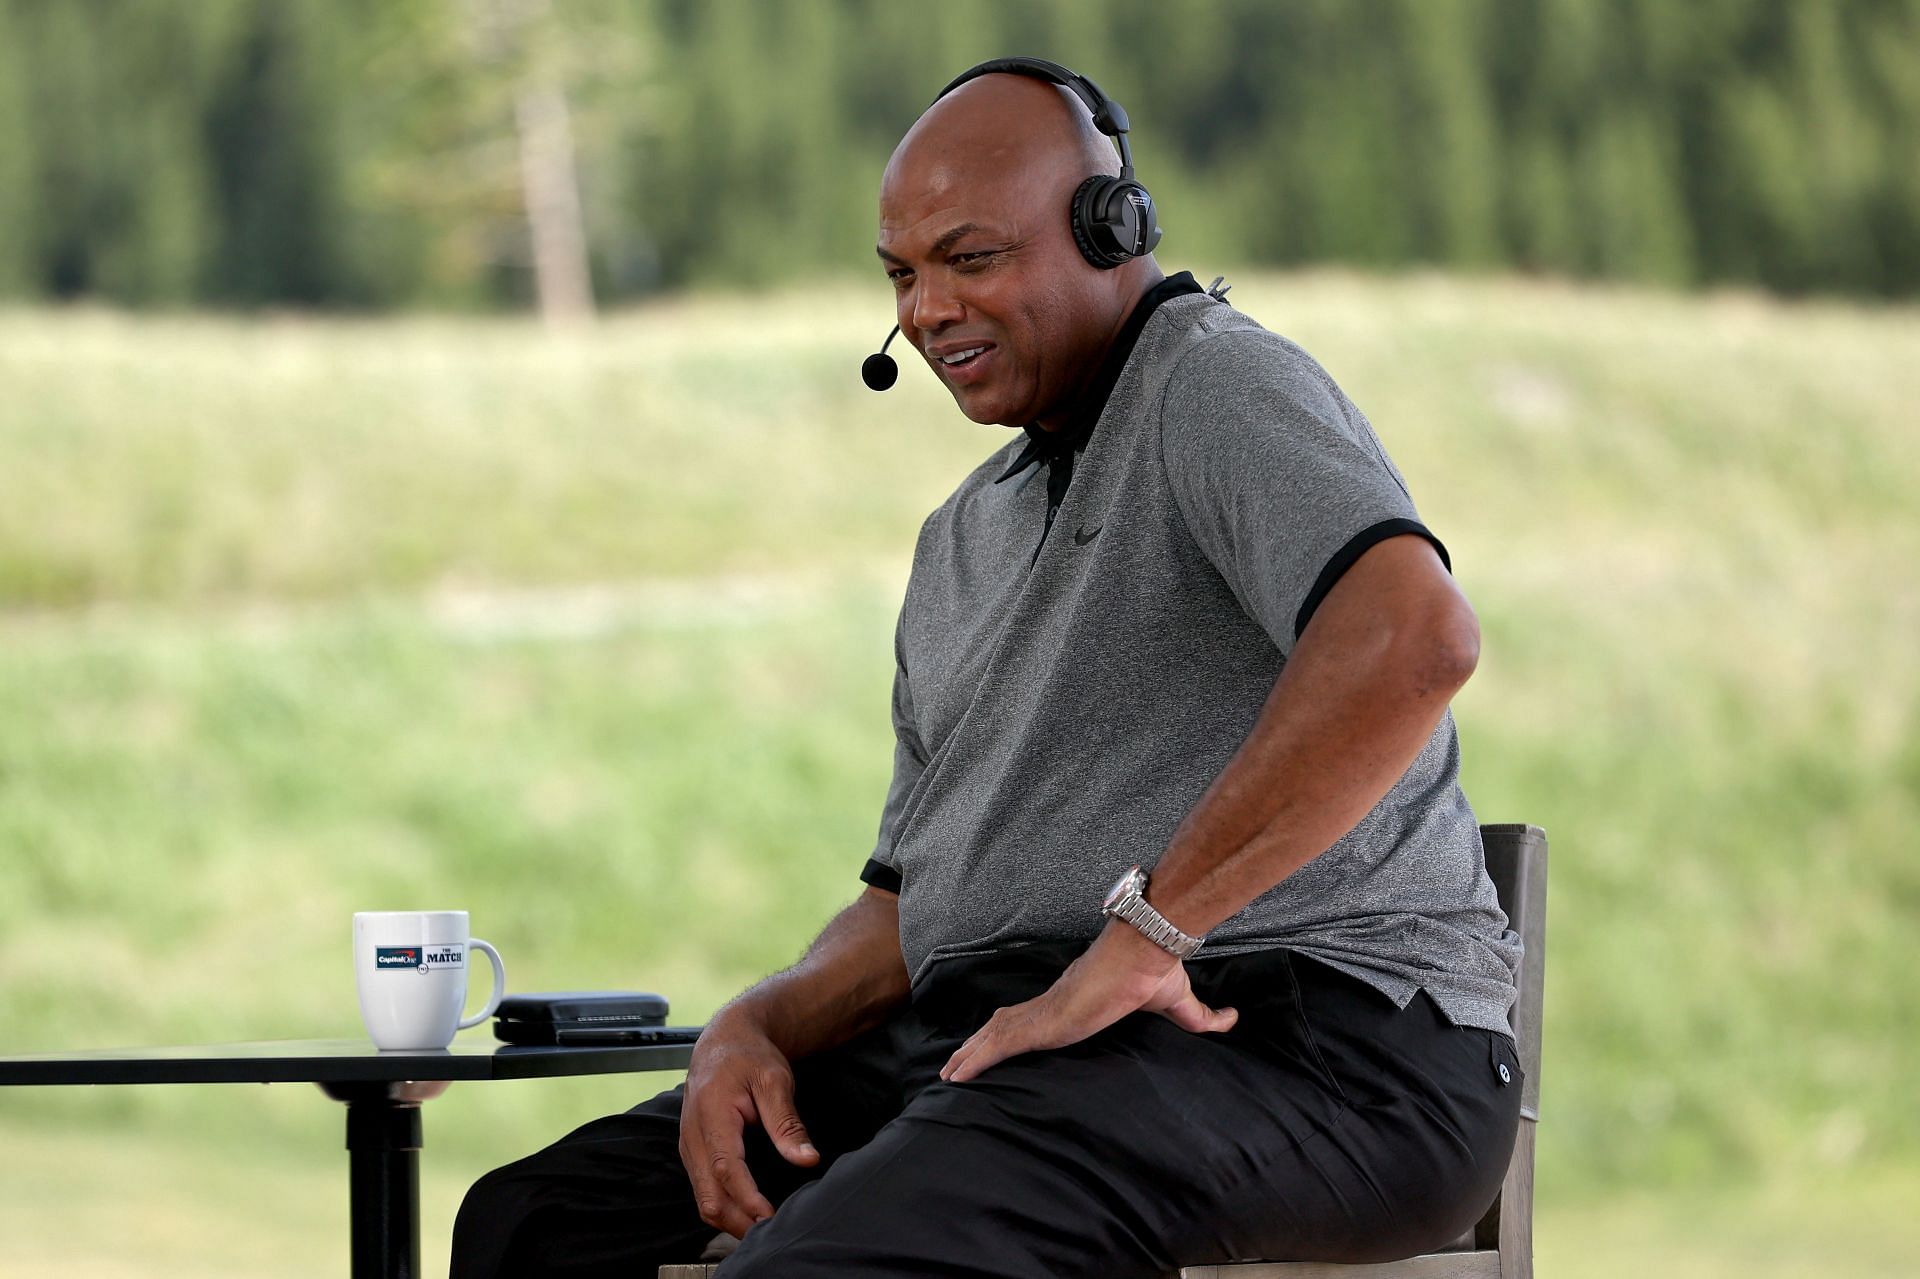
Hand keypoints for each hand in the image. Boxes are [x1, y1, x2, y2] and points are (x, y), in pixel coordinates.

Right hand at [678, 1011, 820, 1239]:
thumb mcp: (775, 1080)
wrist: (724, 1041)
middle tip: (772, 1235)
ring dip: (730, 1220)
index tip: (770, 1217)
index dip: (747, 1199)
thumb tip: (807, 1159)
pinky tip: (747, 1213)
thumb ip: (787, 1123)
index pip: (727, 1168)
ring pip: (703, 1198)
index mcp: (712, 1115)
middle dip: (738, 1222)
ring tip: (763, 1231)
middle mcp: (693, 1135)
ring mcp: (689, 1146)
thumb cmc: (749, 1056)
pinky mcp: (693, 1151)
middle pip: (708, 1195)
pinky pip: (702, 1189)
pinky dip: (723, 1206)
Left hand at [938, 921, 1237, 1083]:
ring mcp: (1046, 1010)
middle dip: (983, 1044)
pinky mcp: (1044, 1020)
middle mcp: (1055, 1002)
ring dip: (971, 1053)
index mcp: (1078, 1000)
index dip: (1019, 1030)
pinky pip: (1000, 1042)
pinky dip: (976, 1056)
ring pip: (996, 1034)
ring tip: (950, 1074)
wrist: (1147, 948)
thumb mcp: (1182, 1004)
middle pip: (1008, 1025)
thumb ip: (1204, 1017)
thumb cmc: (1156, 970)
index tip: (1004, 1042)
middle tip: (960, 1064)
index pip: (1040, 1017)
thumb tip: (1233, 1019)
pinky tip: (958, 1072)